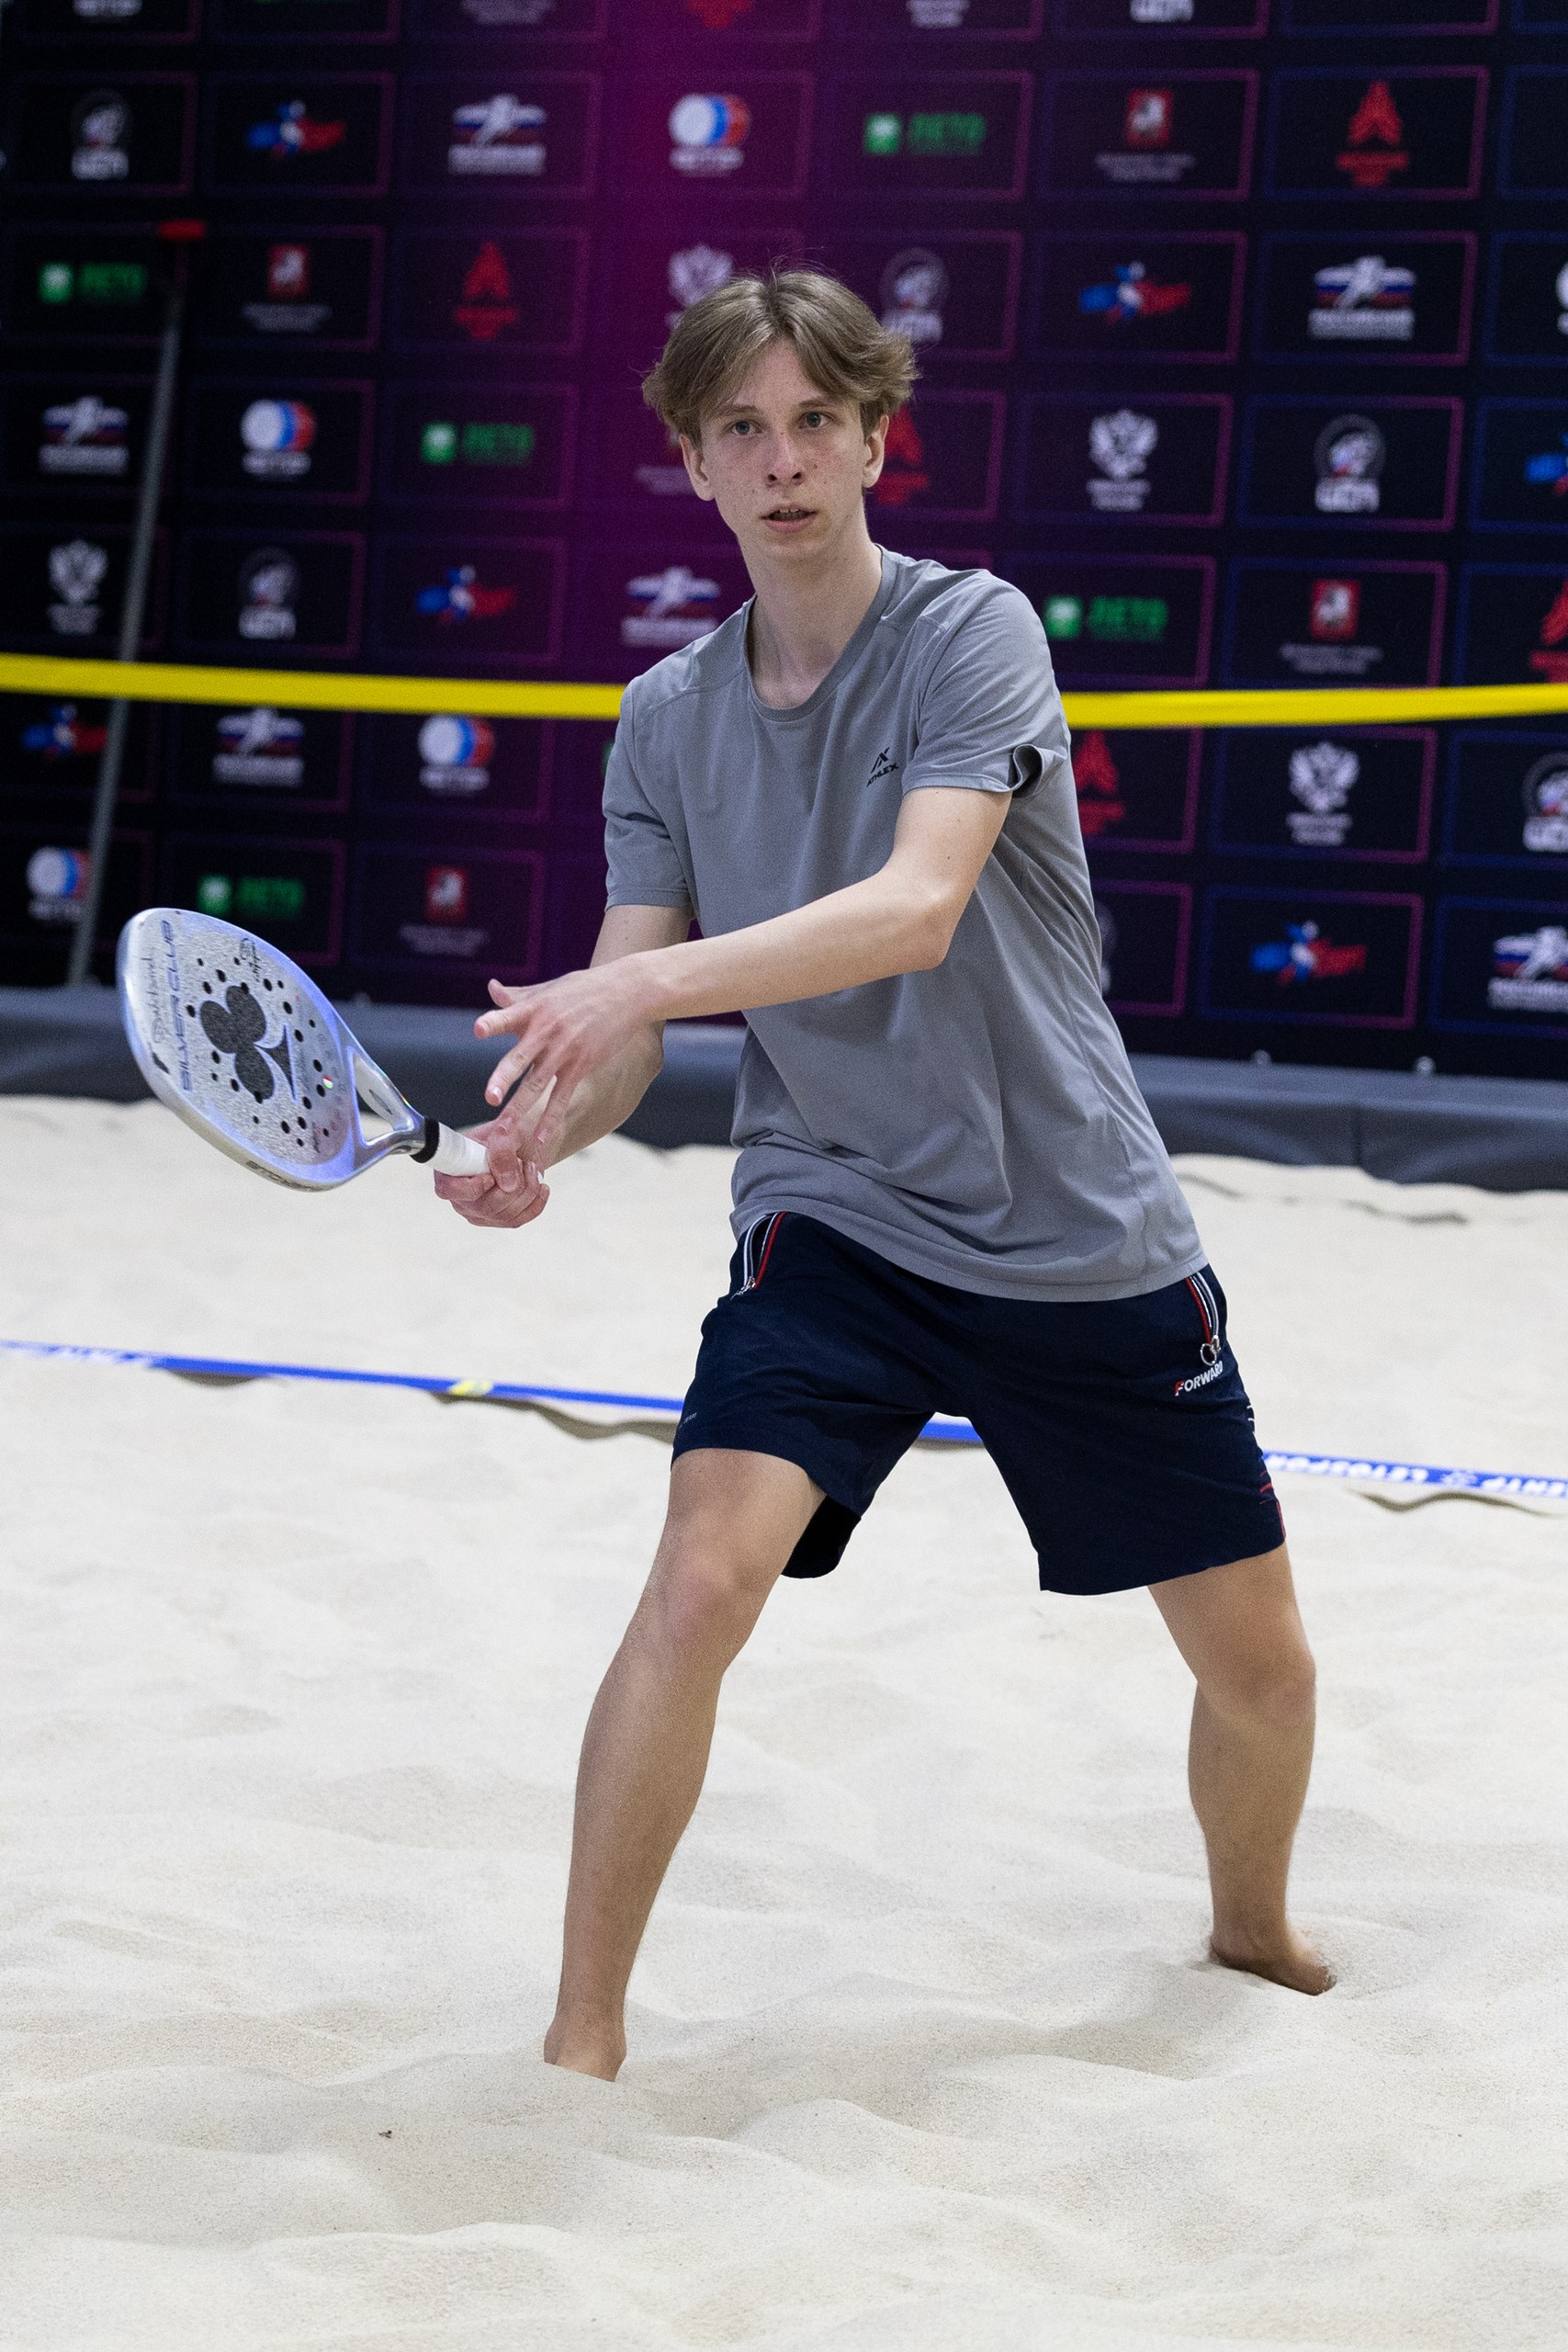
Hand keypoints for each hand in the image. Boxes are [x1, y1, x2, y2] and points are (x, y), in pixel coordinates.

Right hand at [433, 1117, 550, 1229]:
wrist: (514, 1146)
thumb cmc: (499, 1137)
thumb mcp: (500, 1132)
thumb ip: (501, 1149)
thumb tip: (507, 1181)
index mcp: (449, 1174)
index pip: (448, 1190)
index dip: (472, 1186)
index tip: (491, 1174)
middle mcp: (460, 1199)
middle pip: (486, 1206)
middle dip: (513, 1184)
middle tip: (521, 1162)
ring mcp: (479, 1213)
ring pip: (506, 1215)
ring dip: (527, 1189)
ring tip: (531, 1168)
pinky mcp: (499, 1220)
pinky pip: (519, 1220)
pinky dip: (536, 1203)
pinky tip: (541, 1186)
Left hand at [474, 961, 656, 1155]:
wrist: (626, 993)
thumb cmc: (582, 989)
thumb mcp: (548, 989)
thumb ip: (516, 996)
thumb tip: (491, 988)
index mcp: (533, 1010)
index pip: (507, 1016)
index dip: (493, 1023)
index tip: (479, 1030)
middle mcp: (546, 1032)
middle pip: (521, 1058)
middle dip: (504, 1078)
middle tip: (490, 1098)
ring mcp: (564, 1051)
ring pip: (538, 1084)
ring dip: (520, 1108)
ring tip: (504, 1131)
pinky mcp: (581, 1066)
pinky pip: (562, 1096)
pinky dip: (551, 1118)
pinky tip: (541, 1138)